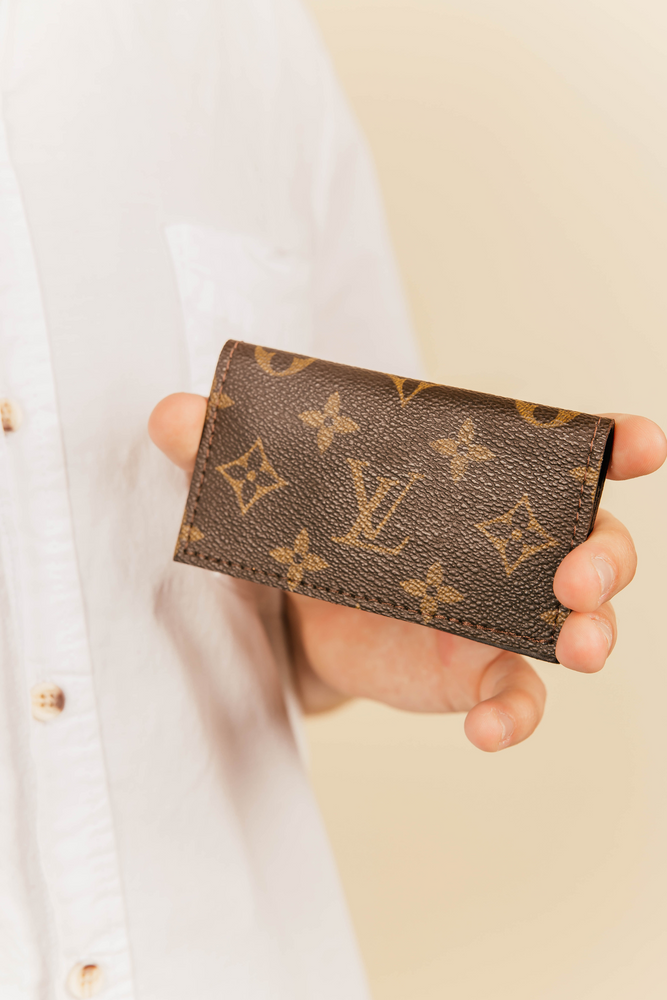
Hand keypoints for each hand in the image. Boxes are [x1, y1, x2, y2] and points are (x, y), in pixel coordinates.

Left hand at [149, 394, 665, 750]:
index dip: (609, 445)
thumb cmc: (311, 530)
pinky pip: (516, 696)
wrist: (294, 609)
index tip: (642, 441)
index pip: (554, 454)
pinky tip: (489, 728)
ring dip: (596, 630)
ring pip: (577, 621)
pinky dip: (515, 713)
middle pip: (590, 540)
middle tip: (579, 569)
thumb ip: (228, 449)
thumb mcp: (275, 486)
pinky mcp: (470, 671)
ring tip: (582, 642)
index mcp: (471, 482)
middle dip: (605, 551)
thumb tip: (171, 414)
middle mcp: (503, 543)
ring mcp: (497, 612)